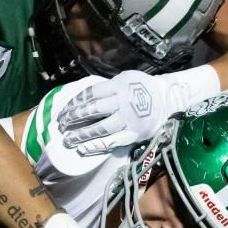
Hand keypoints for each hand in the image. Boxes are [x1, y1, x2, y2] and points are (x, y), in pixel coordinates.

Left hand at [57, 71, 171, 155]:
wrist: (167, 99)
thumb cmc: (142, 87)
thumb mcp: (125, 79)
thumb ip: (107, 88)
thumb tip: (84, 98)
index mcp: (118, 86)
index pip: (90, 94)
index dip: (75, 102)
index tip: (64, 109)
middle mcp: (122, 102)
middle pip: (93, 110)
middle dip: (73, 117)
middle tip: (60, 124)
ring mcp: (127, 119)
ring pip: (100, 128)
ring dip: (81, 135)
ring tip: (67, 139)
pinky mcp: (132, 132)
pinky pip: (111, 141)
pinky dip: (95, 145)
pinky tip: (83, 148)